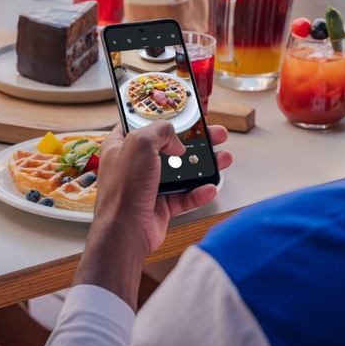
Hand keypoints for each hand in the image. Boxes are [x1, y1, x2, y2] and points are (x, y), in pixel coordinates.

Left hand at [74, 122, 231, 308]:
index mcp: (121, 145)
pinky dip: (199, 192)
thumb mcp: (140, 143)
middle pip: (169, 146)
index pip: (142, 124)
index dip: (163, 117)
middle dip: (194, 141)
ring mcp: (148, 186)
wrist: (124, 232)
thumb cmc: (122, 189)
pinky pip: (185, 196)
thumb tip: (175, 140)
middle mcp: (134, 165)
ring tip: (223, 158)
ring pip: (181, 171)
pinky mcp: (160, 206)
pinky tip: (210, 187)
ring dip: (203, 165)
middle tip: (214, 134)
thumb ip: (160, 131)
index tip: (182, 114)